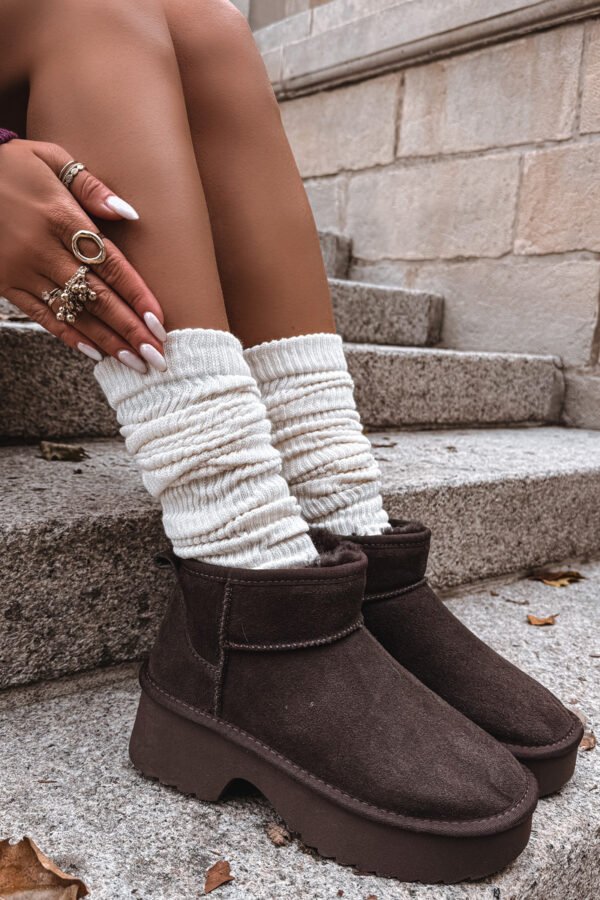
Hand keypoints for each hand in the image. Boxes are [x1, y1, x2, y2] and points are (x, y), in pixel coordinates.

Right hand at [0, 139, 166, 371]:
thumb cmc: (9, 167)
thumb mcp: (49, 158)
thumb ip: (90, 186)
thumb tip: (129, 213)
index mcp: (59, 216)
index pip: (109, 263)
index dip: (136, 295)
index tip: (159, 321)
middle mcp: (42, 249)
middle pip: (97, 296)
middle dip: (130, 329)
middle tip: (157, 356)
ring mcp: (21, 271)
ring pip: (73, 313)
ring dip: (107, 342)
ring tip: (136, 364)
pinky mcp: (5, 284)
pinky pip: (42, 316)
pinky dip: (69, 337)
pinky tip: (95, 354)